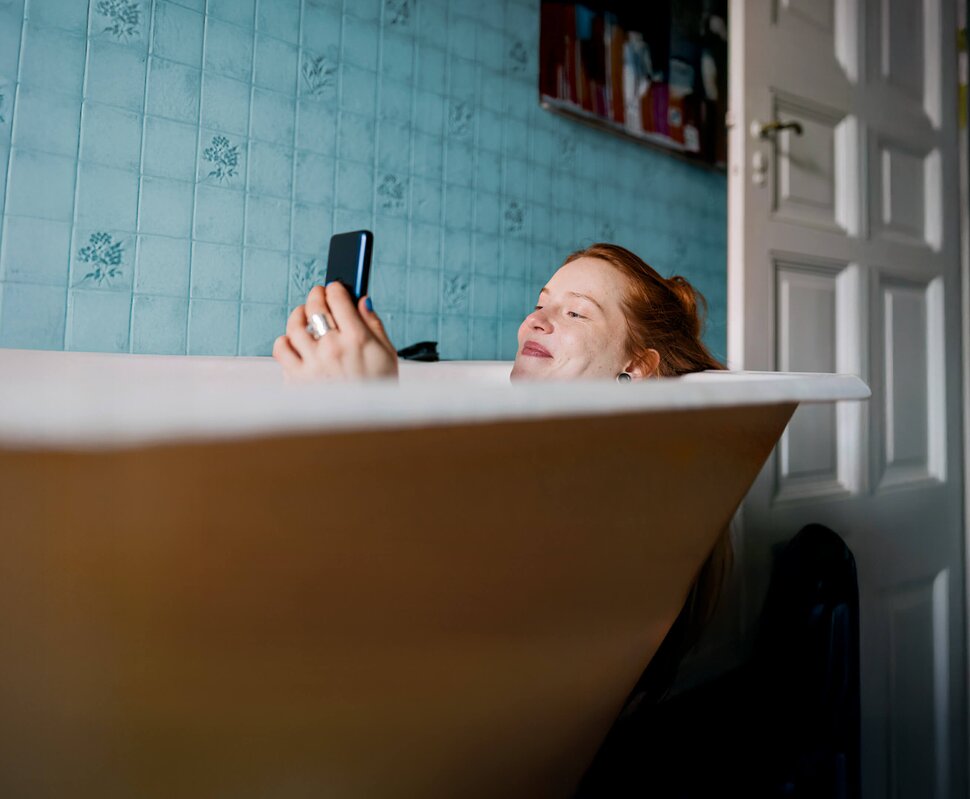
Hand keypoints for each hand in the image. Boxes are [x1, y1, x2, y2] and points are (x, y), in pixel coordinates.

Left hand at [273, 283, 397, 381]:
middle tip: (317, 294)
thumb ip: (373, 325)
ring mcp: (311, 364)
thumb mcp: (387, 355)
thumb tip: (362, 301)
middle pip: (314, 308)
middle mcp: (332, 348)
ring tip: (303, 315)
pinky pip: (281, 349)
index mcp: (357, 339)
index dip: (335, 288)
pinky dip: (285, 341)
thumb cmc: (379, 390)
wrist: (365, 427)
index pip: (339, 299)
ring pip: (293, 326)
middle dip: (315, 295)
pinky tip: (294, 342)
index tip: (334, 288)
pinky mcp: (296, 379)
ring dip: (298, 315)